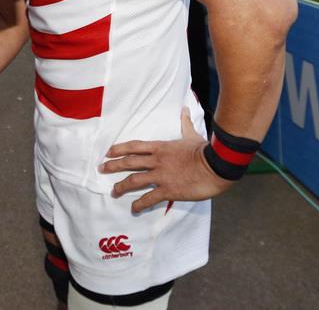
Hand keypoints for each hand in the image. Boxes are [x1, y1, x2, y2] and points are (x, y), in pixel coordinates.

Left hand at [100, 108, 232, 213]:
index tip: (108, 152)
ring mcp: (161, 176)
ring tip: (114, 192)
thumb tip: (185, 109)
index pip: (134, 146)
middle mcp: (156, 161)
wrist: (216, 165)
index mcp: (160, 147)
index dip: (119, 149)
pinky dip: (140, 204)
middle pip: (129, 162)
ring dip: (121, 187)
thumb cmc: (204, 150)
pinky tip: (134, 208)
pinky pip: (149, 198)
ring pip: (134, 181)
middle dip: (113, 166)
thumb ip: (185, 123)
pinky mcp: (169, 190)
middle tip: (101, 169)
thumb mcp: (192, 134)